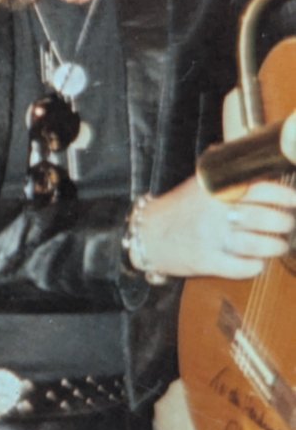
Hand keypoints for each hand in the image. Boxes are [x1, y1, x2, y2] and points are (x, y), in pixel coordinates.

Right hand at [134, 176, 295, 279]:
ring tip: (278, 244)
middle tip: (287, 225)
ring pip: (258, 245)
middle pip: (265, 219)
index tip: (294, 201)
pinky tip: (256, 261)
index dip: (285, 197)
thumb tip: (264, 161)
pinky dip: (255, 266)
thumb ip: (230, 173)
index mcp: (216, 188)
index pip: (261, 189)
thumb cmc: (181, 208)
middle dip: (284, 224)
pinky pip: (243, 267)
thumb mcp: (202, 182)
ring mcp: (210, 237)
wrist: (148, 234)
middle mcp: (214, 211)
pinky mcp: (207, 261)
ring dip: (275, 246)